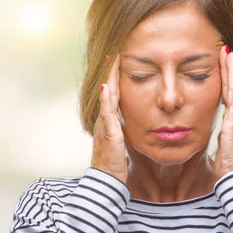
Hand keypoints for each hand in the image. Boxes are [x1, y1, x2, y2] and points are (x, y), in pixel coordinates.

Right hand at [91, 55, 127, 183]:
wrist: (106, 180)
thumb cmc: (115, 163)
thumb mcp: (121, 142)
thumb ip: (123, 130)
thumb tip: (127, 123)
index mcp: (110, 121)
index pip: (113, 94)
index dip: (115, 78)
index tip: (118, 61)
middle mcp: (105, 120)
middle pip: (108, 90)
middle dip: (110, 72)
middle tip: (112, 52)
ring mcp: (105, 125)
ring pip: (106, 97)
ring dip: (108, 78)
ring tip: (110, 61)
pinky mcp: (109, 134)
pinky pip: (107, 113)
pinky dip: (106, 99)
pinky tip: (106, 87)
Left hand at [212, 45, 232, 178]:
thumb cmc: (228, 166)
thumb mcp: (220, 148)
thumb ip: (218, 140)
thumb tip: (211, 139)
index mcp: (231, 120)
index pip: (226, 94)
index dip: (223, 78)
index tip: (220, 62)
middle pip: (230, 86)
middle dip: (228, 68)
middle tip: (225, 49)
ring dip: (231, 71)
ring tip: (229, 54)